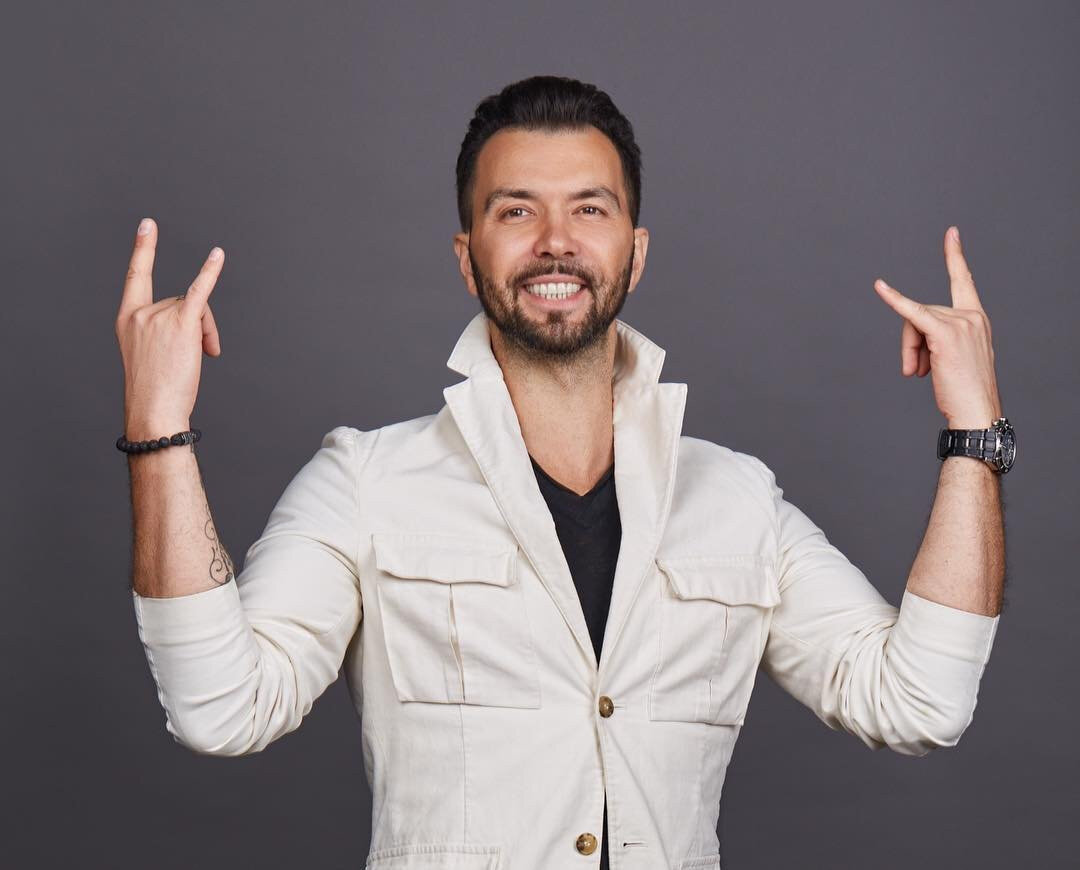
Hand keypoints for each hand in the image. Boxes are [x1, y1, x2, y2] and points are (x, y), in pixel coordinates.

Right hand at [115, 218, 224, 432]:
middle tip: (202, 352)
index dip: (143, 250)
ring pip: (197, 308)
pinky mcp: (181, 323)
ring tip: (204, 354)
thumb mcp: (149, 351)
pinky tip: (217, 255)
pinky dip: (210, 272)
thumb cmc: (155, 389)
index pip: (136, 277)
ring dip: (207, 330)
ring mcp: (159, 316)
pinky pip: (199, 292)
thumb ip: (165, 326)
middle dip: (197, 324)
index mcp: (127, 318)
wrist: (154, 410)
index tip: (147, 226)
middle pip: (181, 300)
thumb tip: (196, 317)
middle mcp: (141, 313)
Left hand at [872, 226, 1002, 428]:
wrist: (976, 411)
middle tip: (914, 370)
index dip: (955, 257)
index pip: (964, 281)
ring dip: (908, 351)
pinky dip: (894, 300)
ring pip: (913, 322)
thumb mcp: (952, 358)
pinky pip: (912, 313)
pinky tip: (880, 287)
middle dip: (910, 342)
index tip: (951, 233)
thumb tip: (915, 341)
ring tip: (916, 373)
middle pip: (921, 312)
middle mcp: (971, 316)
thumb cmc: (965, 391)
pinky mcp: (945, 333)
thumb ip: (936, 338)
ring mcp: (961, 323)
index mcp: (977, 319)